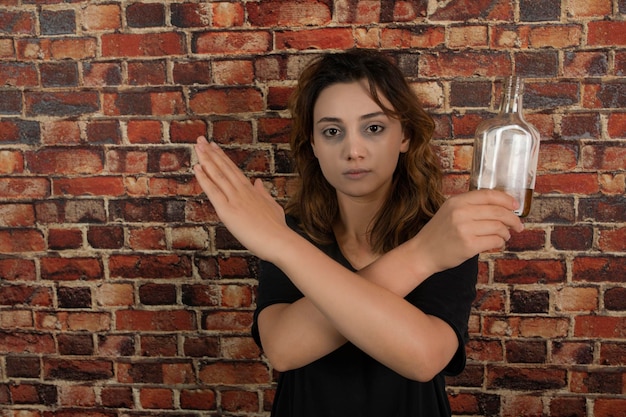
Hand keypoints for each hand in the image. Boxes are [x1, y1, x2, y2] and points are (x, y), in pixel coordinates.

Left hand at [193, 136, 288, 259]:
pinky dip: (204, 179)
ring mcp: (235, 199)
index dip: (222, 157)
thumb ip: (263, 193)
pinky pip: (213, 191)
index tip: (214, 146)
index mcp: (251, 191)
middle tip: (201, 139)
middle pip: (224, 168)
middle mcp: (242, 191)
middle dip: (211, 153)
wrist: (279, 240)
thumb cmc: (276, 228)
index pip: (234, 170)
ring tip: (198, 146)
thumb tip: (258, 183)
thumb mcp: (272, 206)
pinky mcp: (228, 210)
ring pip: (218, 175)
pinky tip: (197, 168)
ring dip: (206, 159)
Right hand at [412, 189, 523, 274]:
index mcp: (457, 201)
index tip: (515, 205)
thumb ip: (469, 206)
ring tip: (505, 235)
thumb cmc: (438, 233)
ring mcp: (464, 229)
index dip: (506, 199)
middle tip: (518, 225)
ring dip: (506, 232)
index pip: (488, 195)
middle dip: (512, 218)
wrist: (422, 252)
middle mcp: (461, 213)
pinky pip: (494, 241)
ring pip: (498, 227)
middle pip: (497, 211)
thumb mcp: (449, 211)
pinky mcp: (468, 245)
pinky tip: (497, 243)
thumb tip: (500, 206)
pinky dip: (500, 242)